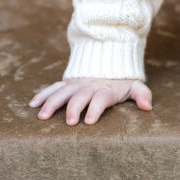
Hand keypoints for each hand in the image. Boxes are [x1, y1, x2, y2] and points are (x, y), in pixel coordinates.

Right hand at [28, 78, 151, 124]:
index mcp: (106, 89)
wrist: (108, 57)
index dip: (96, 108)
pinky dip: (43, 94)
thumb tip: (148, 107)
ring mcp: (76, 84)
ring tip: (42, 116)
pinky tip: (32, 104)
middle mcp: (89, 86)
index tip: (89, 121)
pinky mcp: (67, 83)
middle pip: (80, 96)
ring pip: (62, 92)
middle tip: (70, 122)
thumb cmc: (122, 80)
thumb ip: (142, 94)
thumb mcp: (134, 85)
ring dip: (52, 103)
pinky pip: (53, 87)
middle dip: (74, 108)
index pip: (101, 98)